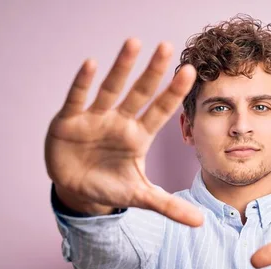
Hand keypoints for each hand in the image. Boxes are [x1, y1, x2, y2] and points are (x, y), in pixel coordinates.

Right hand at [45, 38, 202, 226]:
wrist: (77, 191)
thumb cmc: (111, 186)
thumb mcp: (141, 197)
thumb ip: (169, 206)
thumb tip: (201, 223)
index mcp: (138, 136)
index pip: (160, 111)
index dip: (173, 93)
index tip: (189, 72)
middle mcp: (119, 122)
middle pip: (139, 94)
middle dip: (152, 72)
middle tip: (166, 47)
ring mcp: (95, 119)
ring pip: (110, 89)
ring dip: (120, 67)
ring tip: (134, 43)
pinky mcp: (70, 121)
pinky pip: (78, 98)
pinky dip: (83, 83)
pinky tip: (92, 63)